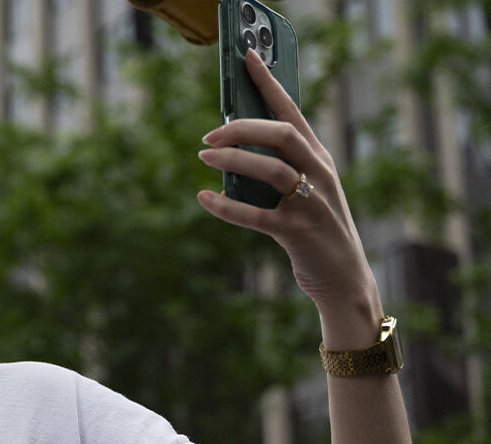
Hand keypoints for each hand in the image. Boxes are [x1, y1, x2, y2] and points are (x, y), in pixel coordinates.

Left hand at [196, 49, 382, 346]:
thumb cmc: (316, 229)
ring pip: (270, 169)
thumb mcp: (305, 190)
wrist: (344, 278)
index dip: (269, 84)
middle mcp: (320, 174)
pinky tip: (204, 199)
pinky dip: (226, 206)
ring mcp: (310, 203)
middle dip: (242, 127)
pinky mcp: (297, 232)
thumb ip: (279, 168)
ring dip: (233, 160)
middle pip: (281, 134)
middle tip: (208, 135)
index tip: (247, 59)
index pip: (293, 111)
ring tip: (203, 157)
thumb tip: (230, 149)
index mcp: (320, 158)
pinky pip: (255, 215)